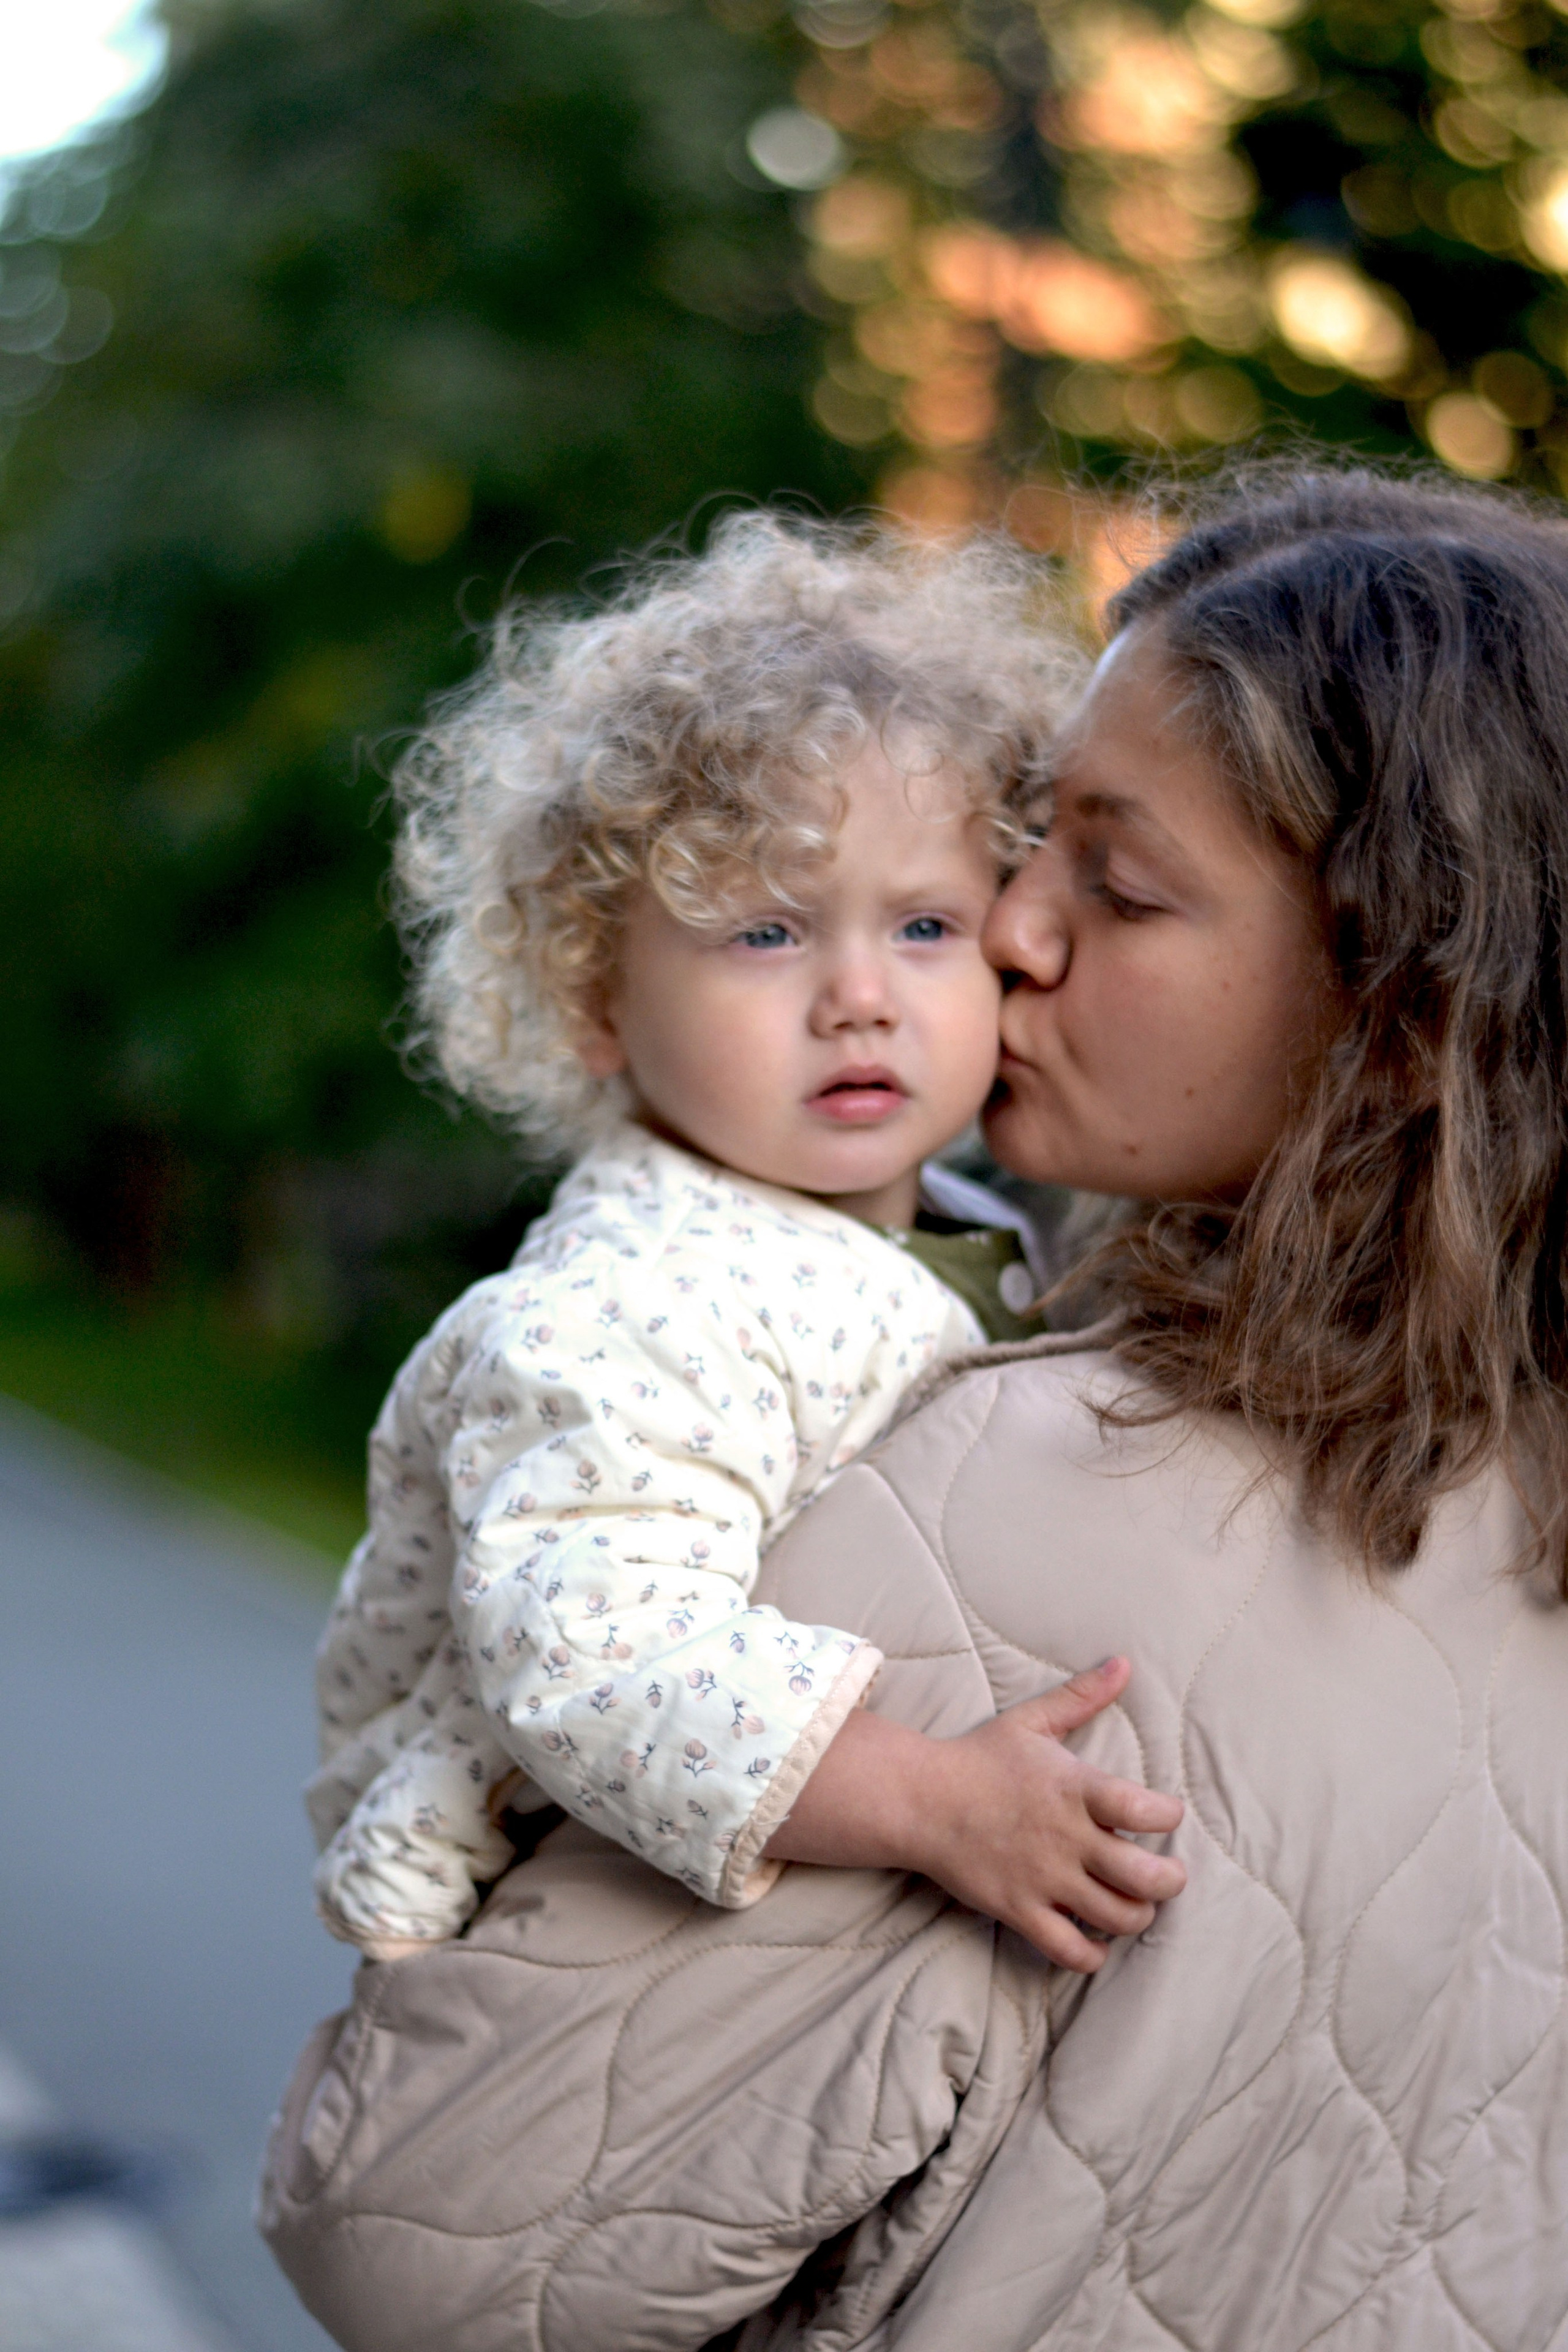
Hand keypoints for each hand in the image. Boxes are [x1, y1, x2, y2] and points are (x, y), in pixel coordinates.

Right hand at [764, 1657, 1184, 1971]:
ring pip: (1117, 1916)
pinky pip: (1069, 1950)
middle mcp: (1067, 1838)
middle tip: (1167, 1875)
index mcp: (1075, 1788)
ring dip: (1139, 1916)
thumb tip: (1124, 1663)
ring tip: (1136, 1904)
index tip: (1167, 1814)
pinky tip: (1097, 1942)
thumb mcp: (1033, 1721)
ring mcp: (1044, 1879)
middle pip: (1146, 1876)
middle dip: (1170, 1881)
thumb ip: (1082, 1696)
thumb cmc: (980, 1758)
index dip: (1171, 1816)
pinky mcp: (1019, 1910)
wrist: (919, 1799)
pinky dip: (1092, 1954)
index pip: (1148, 1809)